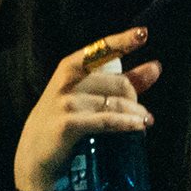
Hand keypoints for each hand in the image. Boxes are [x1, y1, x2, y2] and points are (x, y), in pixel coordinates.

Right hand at [16, 30, 162, 190]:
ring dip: (136, 114)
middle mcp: (66, 81)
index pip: (100, 49)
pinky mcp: (68, 125)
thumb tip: (156, 67)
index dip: (122, 40)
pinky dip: (127, 123)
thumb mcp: (86, 97)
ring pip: (115, 103)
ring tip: (146, 122)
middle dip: (135, 97)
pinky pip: (106, 121)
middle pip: (118, 83)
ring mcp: (66, 103)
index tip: (142, 33)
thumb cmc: (64, 121)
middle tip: (141, 112)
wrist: (34, 157)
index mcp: (70, 68)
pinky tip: (139, 126)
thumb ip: (121, 81)